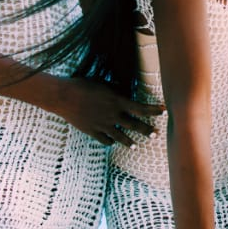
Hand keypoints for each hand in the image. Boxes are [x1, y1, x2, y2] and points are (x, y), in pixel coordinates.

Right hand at [47, 77, 163, 146]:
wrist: (63, 96)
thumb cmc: (83, 85)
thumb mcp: (103, 84)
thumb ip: (116, 90)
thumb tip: (125, 92)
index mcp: (117, 101)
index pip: (141, 108)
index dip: (154, 110)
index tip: (164, 111)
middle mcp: (113, 115)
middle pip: (135, 125)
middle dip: (147, 130)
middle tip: (156, 134)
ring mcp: (103, 125)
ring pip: (121, 137)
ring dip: (130, 141)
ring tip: (135, 145)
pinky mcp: (92, 131)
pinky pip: (105, 140)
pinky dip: (110, 141)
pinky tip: (112, 142)